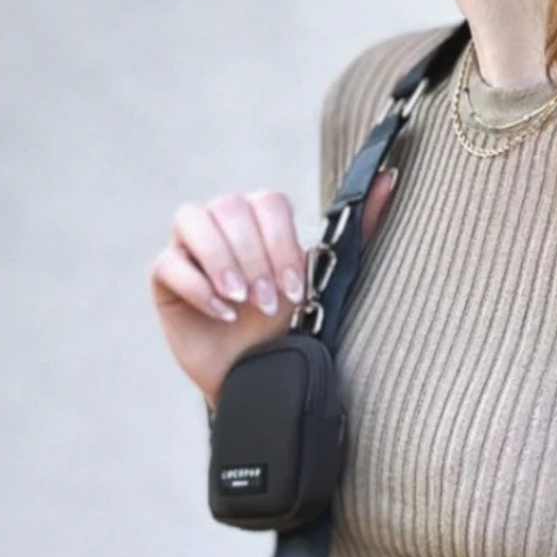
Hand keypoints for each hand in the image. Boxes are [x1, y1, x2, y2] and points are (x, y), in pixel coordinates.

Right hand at [149, 170, 399, 409]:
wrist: (255, 376)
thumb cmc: (288, 328)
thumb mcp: (326, 283)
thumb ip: (355, 232)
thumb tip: (390, 180)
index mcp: (262, 220)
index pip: (268, 202)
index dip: (280, 243)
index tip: (295, 290)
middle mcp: (224, 223)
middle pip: (230, 208)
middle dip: (254, 259)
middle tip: (269, 303)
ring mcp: (190, 246)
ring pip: (193, 219)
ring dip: (223, 262)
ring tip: (242, 302)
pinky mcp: (165, 275)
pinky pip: (169, 262)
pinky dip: (197, 287)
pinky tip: (221, 313)